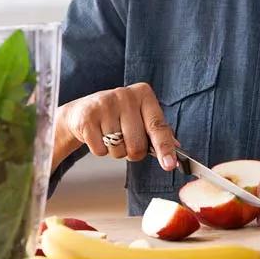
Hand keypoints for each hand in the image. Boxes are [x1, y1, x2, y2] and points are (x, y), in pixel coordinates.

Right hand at [55, 83, 177, 171]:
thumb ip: (159, 131)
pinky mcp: (87, 117)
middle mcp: (125, 95)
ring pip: (118, 150)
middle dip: (133, 152)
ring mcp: (105, 105)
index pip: (157, 126)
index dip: (164, 147)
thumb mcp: (140, 116)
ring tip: (110, 135)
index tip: (169, 165)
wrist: (82, 111)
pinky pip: (100, 150)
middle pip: (137, 145)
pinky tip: (97, 135)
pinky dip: (100, 150)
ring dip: (115, 151)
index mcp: (143, 94)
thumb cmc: (119, 116)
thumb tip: (177, 148)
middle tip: (126, 141)